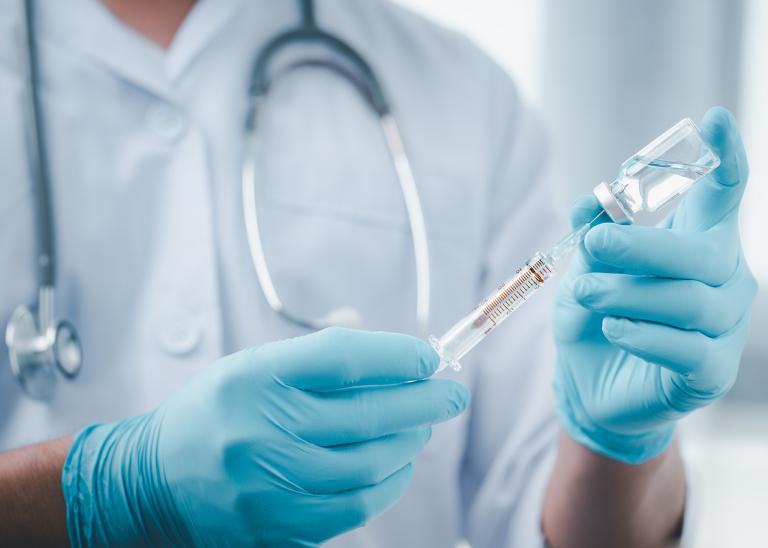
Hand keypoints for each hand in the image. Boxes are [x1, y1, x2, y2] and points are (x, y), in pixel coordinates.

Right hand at [62, 327, 468, 545]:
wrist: (154, 479)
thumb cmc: (215, 411)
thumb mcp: (253, 365)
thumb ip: (319, 355)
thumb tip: (391, 351)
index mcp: (254, 378)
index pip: (344, 358)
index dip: (397, 356)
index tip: (428, 357)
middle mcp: (260, 430)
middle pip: (367, 414)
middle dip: (424, 401)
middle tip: (451, 393)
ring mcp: (269, 485)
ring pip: (370, 465)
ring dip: (410, 443)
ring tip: (423, 428)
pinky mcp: (278, 526)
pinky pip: (355, 507)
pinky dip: (388, 483)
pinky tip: (398, 465)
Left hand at [553, 107, 756, 463]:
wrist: (590, 385)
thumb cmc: (595, 316)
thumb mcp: (584, 270)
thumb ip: (592, 235)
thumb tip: (591, 200)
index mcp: (698, 244)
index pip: (724, 197)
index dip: (727, 159)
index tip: (715, 119)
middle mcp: (724, 280)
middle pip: (703, 254)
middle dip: (643, 246)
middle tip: (593, 246)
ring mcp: (724, 328)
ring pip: (690, 301)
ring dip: (627, 293)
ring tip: (585, 294)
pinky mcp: (710, 373)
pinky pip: (687, 349)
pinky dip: (643, 334)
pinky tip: (613, 329)